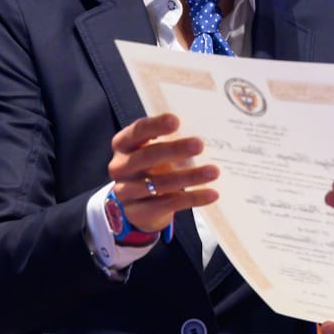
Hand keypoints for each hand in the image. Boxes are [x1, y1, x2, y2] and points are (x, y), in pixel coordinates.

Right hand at [107, 113, 218, 233]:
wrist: (137, 205)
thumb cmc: (151, 167)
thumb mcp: (153, 150)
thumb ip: (169, 140)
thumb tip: (203, 132)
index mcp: (123, 145)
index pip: (137, 131)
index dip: (155, 126)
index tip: (175, 121)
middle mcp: (121, 167)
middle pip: (147, 156)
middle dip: (174, 150)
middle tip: (199, 144)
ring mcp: (126, 192)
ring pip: (159, 184)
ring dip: (189, 177)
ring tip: (213, 171)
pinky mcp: (139, 212)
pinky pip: (169, 204)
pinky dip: (192, 198)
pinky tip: (212, 194)